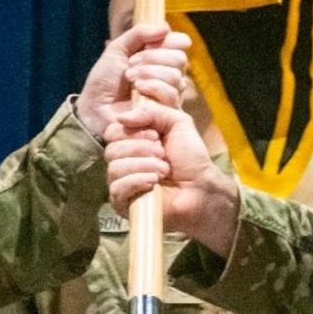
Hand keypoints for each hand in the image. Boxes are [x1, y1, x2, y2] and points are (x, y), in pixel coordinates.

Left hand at [78, 24, 190, 135]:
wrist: (94, 108)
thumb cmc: (105, 81)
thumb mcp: (118, 49)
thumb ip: (139, 34)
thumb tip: (166, 28)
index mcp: (161, 59)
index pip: (180, 43)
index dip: (166, 41)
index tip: (144, 46)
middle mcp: (169, 76)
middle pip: (180, 59)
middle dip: (153, 58)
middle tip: (130, 65)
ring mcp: (169, 96)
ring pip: (176, 77)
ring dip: (149, 73)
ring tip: (130, 79)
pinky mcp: (167, 114)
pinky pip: (172, 95)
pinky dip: (153, 88)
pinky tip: (137, 92)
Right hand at [103, 102, 240, 253]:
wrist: (200, 188)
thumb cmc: (190, 157)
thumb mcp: (178, 122)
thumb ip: (153, 111)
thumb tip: (121, 117)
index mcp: (132, 141)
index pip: (113, 131)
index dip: (132, 131)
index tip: (155, 135)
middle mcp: (123, 160)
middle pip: (111, 149)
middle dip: (141, 149)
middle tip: (162, 153)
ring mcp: (121, 181)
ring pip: (115, 168)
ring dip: (143, 166)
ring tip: (164, 170)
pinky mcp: (122, 202)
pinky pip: (117, 188)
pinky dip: (137, 181)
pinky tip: (154, 182)